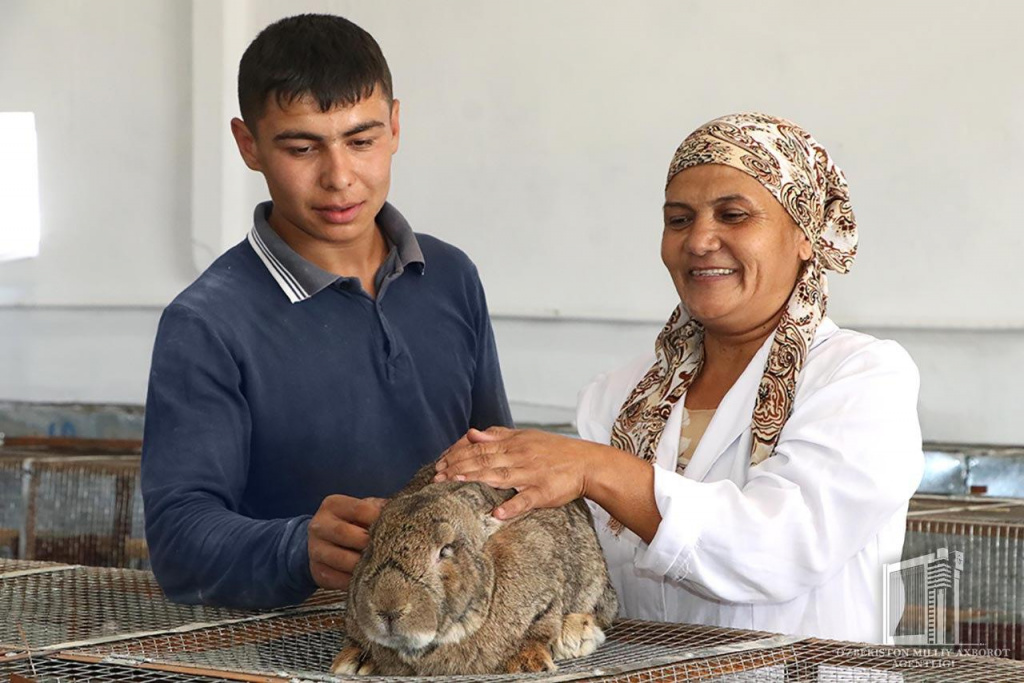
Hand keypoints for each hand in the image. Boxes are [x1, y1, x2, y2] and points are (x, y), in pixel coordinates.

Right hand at [308, 495, 385, 589]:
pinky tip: (367, 578)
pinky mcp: (317, 571)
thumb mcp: (362, 511)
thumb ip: (378, 509)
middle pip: (345, 533)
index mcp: (333, 504)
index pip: (359, 509)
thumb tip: (402, 511)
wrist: (323, 543)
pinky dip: (354, 581)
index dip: (378, 519)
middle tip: (386, 549)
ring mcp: (315, 549)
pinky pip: (337, 579)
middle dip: (368, 543)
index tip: (394, 527)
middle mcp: (319, 525)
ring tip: (379, 565)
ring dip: (362, 564)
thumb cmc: (352, 524)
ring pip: (341, 559)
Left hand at [434, 427, 594, 519]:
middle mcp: (520, 456)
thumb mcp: (526, 437)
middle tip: (437, 476)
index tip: (440, 462)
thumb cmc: (556, 451)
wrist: (588, 463)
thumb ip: (498, 436)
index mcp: (514, 443)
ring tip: (455, 483)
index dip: (458, 453)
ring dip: (476, 479)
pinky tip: (497, 513)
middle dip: (458, 466)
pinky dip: (512, 506)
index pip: (480, 447)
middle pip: (484, 460)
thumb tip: (472, 433)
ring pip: (500, 476)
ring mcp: (532, 474)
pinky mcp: (545, 492)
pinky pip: (527, 500)